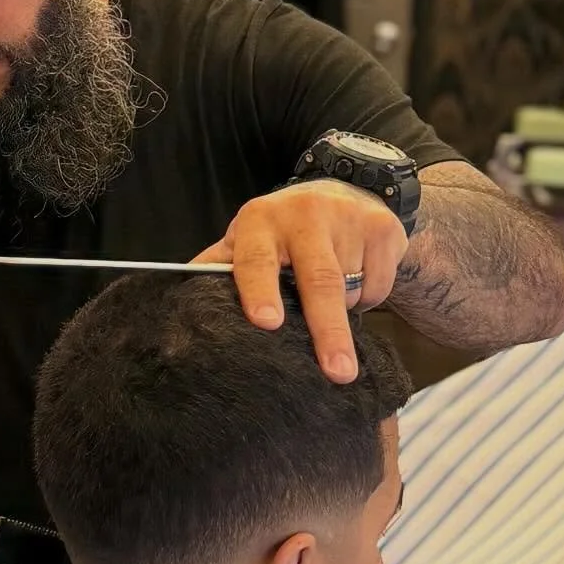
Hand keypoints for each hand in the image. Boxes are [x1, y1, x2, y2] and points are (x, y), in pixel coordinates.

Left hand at [192, 180, 407, 381]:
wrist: (344, 192)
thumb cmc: (282, 231)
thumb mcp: (246, 241)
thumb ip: (218, 269)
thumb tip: (179, 306)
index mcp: (260, 221)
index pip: (256, 260)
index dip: (260, 291)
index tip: (266, 322)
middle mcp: (304, 214)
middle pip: (319, 281)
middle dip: (328, 331)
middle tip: (336, 372)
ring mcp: (348, 218)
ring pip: (350, 290)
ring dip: (343, 312)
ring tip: (331, 297)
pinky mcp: (384, 228)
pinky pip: (378, 286)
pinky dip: (368, 298)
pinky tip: (356, 278)